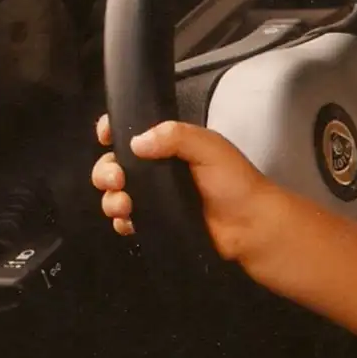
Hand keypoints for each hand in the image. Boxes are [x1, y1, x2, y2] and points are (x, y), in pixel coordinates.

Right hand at [90, 115, 277, 262]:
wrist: (251, 225)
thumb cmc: (236, 182)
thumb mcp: (210, 147)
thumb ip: (176, 136)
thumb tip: (137, 142)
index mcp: (169, 145)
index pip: (131, 132)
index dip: (113, 132)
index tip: (106, 136)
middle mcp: (158, 170)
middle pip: (114, 165)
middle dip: (105, 171)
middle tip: (117, 179)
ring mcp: (155, 198)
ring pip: (115, 194)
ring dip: (111, 198)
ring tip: (124, 204)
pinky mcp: (156, 223)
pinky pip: (126, 221)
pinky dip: (121, 222)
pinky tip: (130, 221)